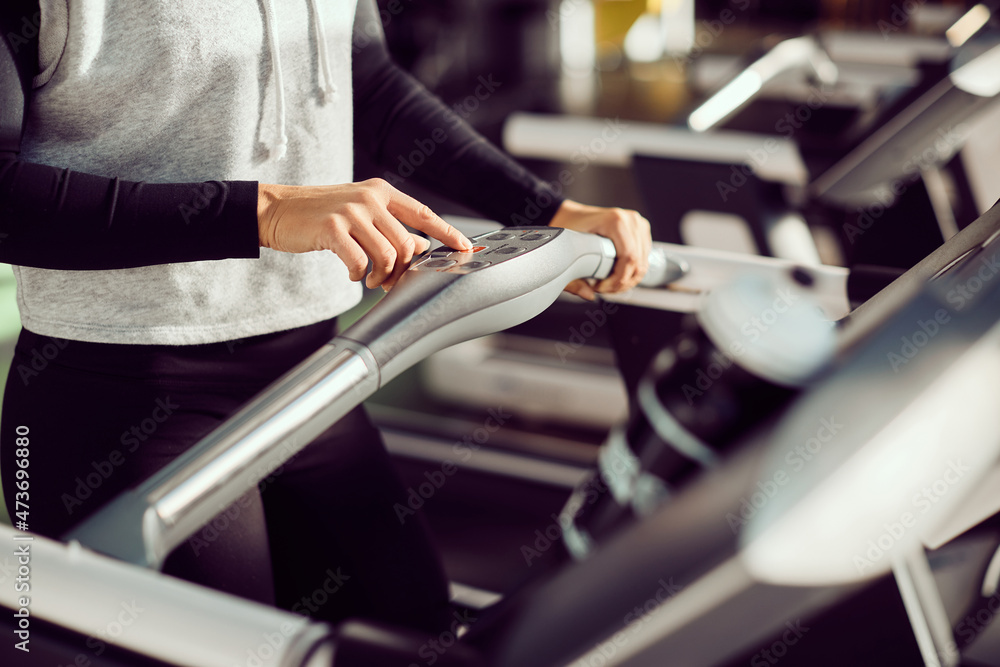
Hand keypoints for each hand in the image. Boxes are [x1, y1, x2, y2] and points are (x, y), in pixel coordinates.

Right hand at [257, 178, 471, 290]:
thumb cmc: (320, 215)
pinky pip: (360, 262)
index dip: (447, 233)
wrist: (276, 210)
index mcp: (380, 191)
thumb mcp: (360, 214)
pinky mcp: (332, 228)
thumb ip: (389, 227)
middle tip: (387, 282)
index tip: (465, 247)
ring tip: (369, 280)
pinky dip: (357, 275)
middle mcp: (369, 198)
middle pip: (406, 244)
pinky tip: (351, 274)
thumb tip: (420, 247)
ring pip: (387, 255)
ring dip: (381, 276)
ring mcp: (351, 212)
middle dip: (402, 270)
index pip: (423, 213)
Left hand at [548, 200, 650, 299]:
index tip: (600, 287)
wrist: (572, 215)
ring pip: (643, 263)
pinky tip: (617, 277)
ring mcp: (638, 224)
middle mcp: (630, 220)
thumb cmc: (570, 226)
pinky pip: (643, 258)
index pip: (629, 258)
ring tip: (609, 285)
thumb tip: (588, 295)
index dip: (617, 280)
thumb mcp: (567, 250)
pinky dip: (632, 272)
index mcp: (615, 221)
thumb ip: (573, 277)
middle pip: (638, 263)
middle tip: (603, 289)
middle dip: (621, 283)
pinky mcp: (640, 231)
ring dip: (628, 280)